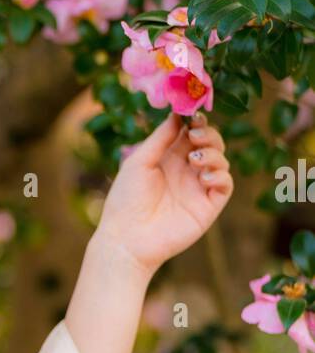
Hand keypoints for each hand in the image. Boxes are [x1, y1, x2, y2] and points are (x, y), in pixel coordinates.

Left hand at [96, 111, 233, 275]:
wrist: (127, 238)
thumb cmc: (126, 199)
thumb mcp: (140, 161)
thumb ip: (161, 138)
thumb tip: (178, 113)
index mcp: (168, 158)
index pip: (190, 133)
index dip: (195, 122)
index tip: (193, 115)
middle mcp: (186, 171)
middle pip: (210, 143)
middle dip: (208, 134)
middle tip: (196, 135)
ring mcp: (198, 188)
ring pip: (220, 160)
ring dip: (213, 153)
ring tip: (195, 159)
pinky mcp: (208, 206)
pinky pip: (225, 184)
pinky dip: (220, 174)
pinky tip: (203, 175)